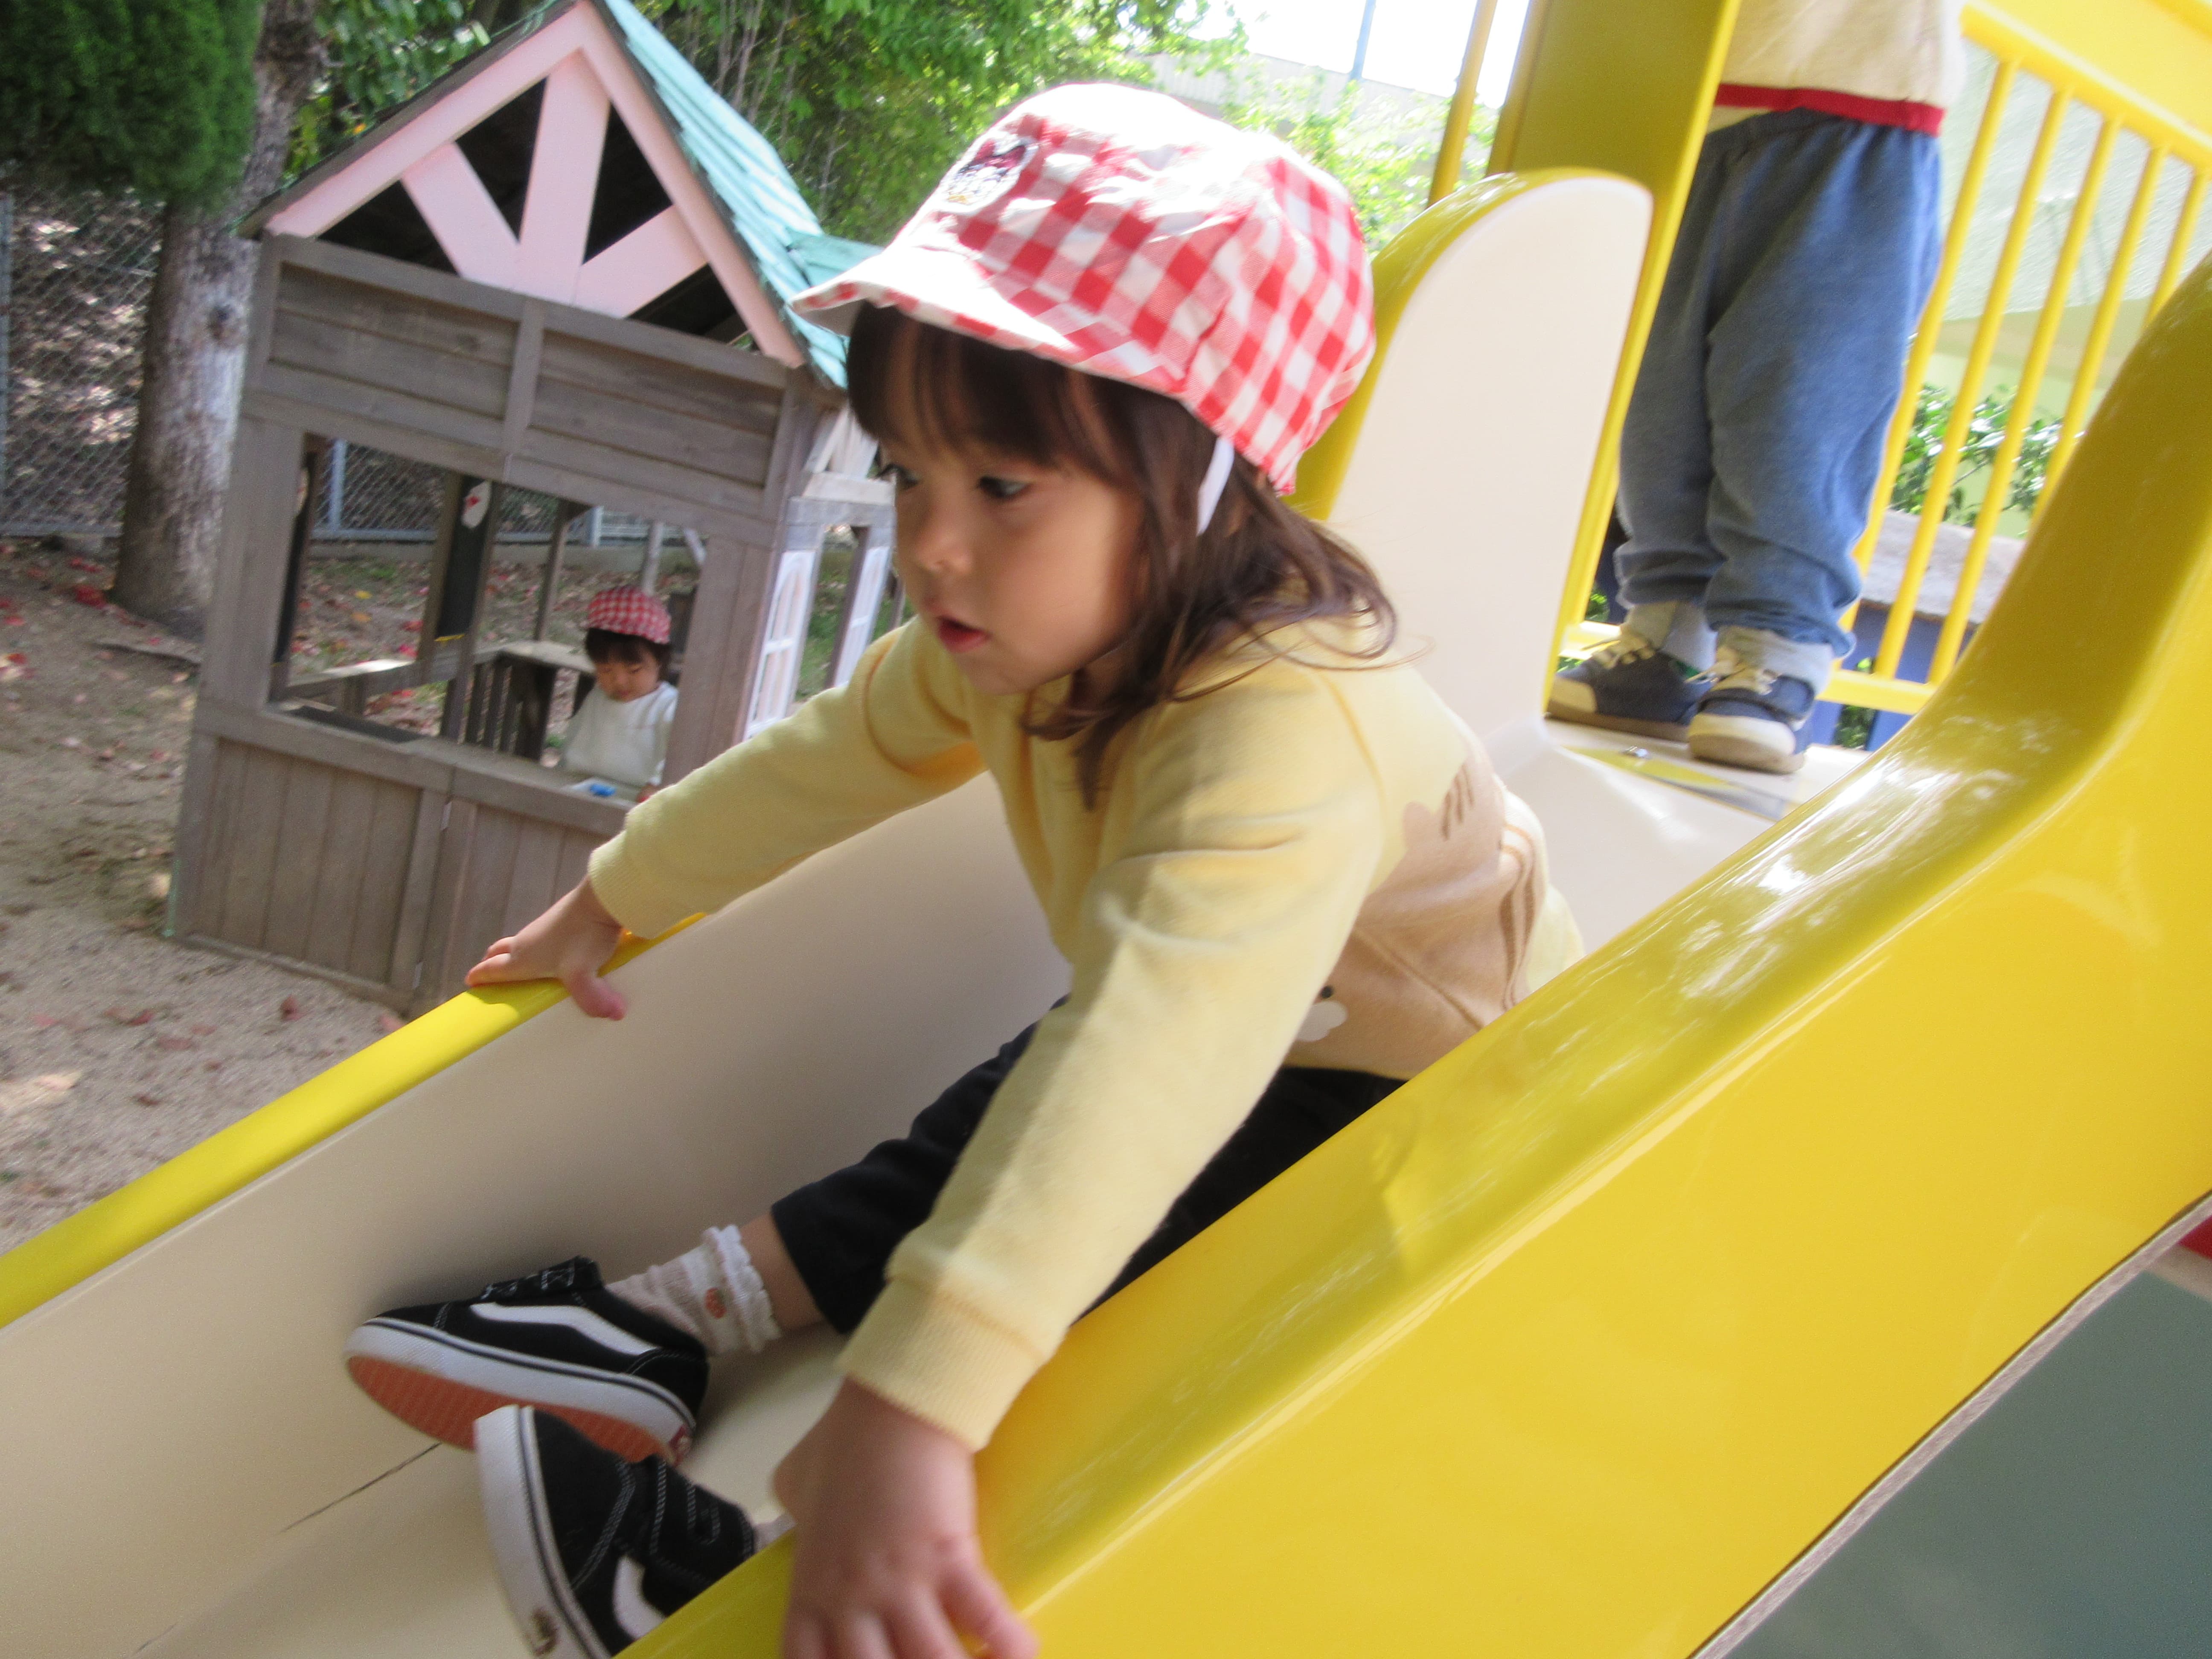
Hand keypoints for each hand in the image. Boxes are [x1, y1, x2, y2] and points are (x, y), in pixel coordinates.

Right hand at [465, 878, 628, 1018]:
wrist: (601, 897)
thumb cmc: (585, 935)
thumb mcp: (583, 974)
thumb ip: (592, 1000)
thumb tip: (613, 1015)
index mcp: (523, 957)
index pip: (492, 968)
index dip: (479, 977)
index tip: (470, 982)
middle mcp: (528, 940)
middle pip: (499, 951)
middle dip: (491, 962)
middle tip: (488, 973)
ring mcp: (544, 927)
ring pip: (521, 942)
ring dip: (515, 953)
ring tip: (524, 967)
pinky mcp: (562, 919)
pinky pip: (542, 936)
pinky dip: (539, 945)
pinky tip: (557, 953)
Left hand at [773, 1380, 1035, 1658]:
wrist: (894, 1404)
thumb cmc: (844, 1437)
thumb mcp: (796, 1480)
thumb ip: (797, 1510)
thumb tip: (802, 1506)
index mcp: (811, 1589)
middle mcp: (850, 1600)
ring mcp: (900, 1584)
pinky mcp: (949, 1560)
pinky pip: (986, 1620)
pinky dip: (1009, 1643)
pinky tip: (1021, 1651)